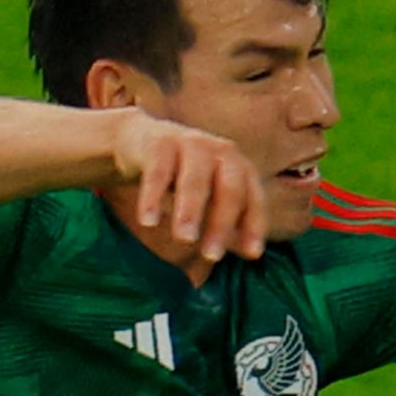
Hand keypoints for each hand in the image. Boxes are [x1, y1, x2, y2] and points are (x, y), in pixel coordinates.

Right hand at [110, 111, 269, 262]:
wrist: (140, 138)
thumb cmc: (183, 173)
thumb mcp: (209, 195)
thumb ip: (227, 222)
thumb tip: (251, 254)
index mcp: (239, 166)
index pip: (254, 198)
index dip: (255, 224)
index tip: (253, 254)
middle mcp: (221, 152)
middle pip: (229, 189)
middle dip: (222, 223)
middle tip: (212, 256)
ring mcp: (192, 144)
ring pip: (195, 180)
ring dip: (191, 211)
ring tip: (184, 239)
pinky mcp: (159, 143)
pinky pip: (158, 172)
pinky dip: (152, 197)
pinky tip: (148, 221)